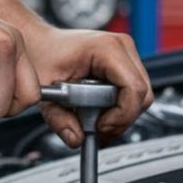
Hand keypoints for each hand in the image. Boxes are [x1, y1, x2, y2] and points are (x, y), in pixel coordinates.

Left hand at [22, 22, 153, 146]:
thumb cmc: (42, 55)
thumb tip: (76, 139)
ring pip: (141, 96)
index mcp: (107, 48)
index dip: (121, 115)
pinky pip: (134, 93)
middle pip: (142, 95)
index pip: (134, 89)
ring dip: (121, 115)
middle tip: (97, 129)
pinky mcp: (125, 63)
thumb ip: (59, 120)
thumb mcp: (45, 91)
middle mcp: (122, 47)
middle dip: (121, 119)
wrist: (40, 43)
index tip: (99, 126)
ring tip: (95, 121)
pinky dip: (120, 108)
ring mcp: (126, 54)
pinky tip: (101, 113)